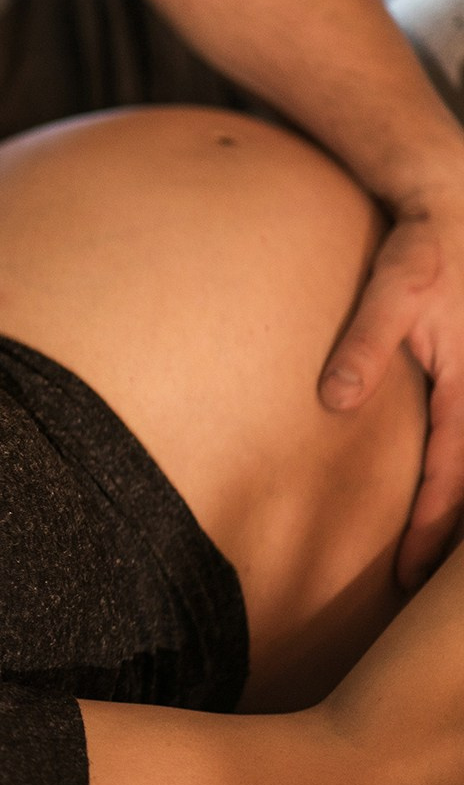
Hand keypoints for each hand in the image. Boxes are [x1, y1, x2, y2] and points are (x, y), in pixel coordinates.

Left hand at [319, 199, 463, 590]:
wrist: (452, 199)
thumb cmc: (423, 247)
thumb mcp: (392, 289)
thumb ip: (365, 345)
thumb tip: (334, 402)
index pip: (454, 473)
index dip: (433, 528)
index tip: (409, 574)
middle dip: (453, 535)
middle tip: (419, 585)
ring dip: (462, 505)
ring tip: (437, 560)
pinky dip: (462, 472)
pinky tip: (448, 496)